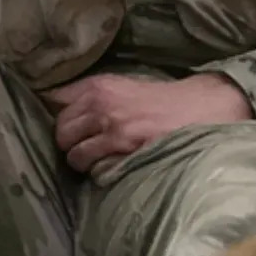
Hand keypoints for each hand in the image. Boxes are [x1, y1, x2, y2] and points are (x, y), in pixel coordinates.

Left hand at [44, 72, 253, 173]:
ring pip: (73, 153)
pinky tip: (113, 165)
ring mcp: (111, 126)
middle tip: (85, 145)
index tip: (57, 124)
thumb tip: (56, 106)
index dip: (54, 114)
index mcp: (99, 84)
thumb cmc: (162, 99)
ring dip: (82, 159)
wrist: (201, 107)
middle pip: (59, 131)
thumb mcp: (125, 86)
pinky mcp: (123, 148)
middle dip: (68, 142)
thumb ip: (94, 96)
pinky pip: (93, 167)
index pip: (55, 99)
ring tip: (99, 158)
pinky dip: (99, 171)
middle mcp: (99, 102)